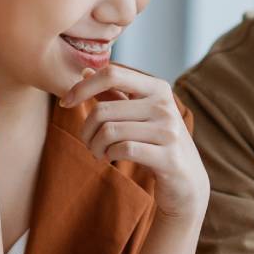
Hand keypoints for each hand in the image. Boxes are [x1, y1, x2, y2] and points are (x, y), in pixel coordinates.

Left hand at [63, 65, 208, 221]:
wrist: (188, 181)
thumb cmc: (157, 143)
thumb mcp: (140, 114)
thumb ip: (115, 93)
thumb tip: (85, 71)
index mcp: (157, 88)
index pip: (112, 74)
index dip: (82, 87)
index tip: (66, 103)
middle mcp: (165, 105)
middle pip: (104, 109)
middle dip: (86, 129)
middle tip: (88, 142)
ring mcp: (168, 131)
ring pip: (109, 131)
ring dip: (95, 146)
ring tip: (98, 153)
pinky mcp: (168, 157)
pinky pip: (123, 150)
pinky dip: (110, 155)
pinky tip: (112, 158)